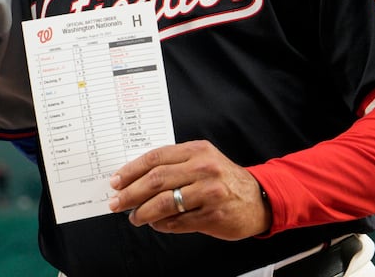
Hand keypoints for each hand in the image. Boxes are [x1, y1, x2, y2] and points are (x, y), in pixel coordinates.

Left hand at [107, 140, 268, 239]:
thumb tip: (135, 178)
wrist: (258, 198)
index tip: (116, 181)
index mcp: (197, 150)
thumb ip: (174, 164)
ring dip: (144, 212)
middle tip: (117, 203)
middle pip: (156, 180)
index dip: (131, 170)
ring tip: (135, 217)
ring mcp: (209, 192)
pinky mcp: (213, 215)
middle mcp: (204, 168)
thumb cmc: (223, 179)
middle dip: (131, 193)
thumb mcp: (203, 160)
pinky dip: (162, 224)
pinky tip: (156, 224)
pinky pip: (178, 222)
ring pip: (165, 202)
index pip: (155, 158)